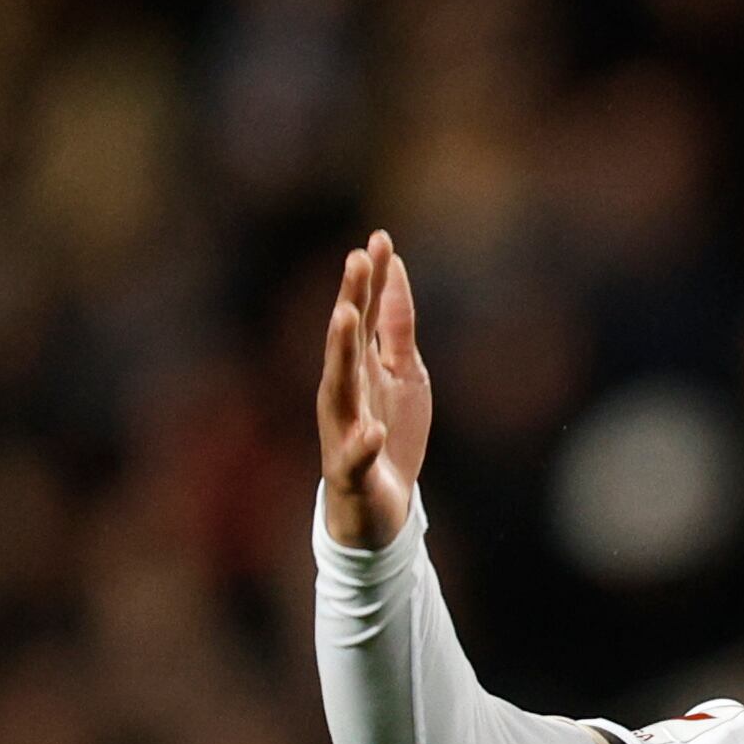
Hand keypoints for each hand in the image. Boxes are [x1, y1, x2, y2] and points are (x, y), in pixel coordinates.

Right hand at [318, 231, 432, 548]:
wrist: (380, 505)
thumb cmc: (389, 433)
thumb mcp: (405, 373)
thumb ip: (397, 327)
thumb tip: (394, 271)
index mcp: (359, 366)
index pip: (363, 315)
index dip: (370, 278)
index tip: (378, 237)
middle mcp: (344, 391)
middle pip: (345, 340)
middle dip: (350, 298)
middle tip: (356, 259)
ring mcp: (343, 428)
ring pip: (338, 387)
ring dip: (340, 351)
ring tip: (345, 315)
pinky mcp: (351, 469)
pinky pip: (355, 456)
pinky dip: (363, 444)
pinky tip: (373, 430)